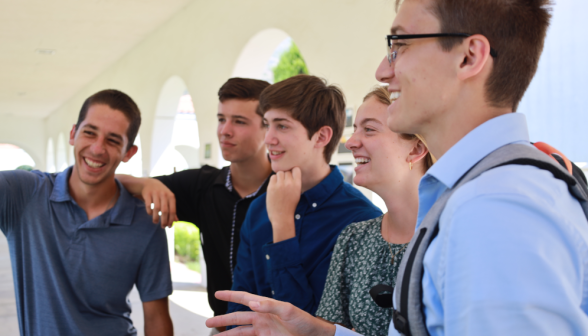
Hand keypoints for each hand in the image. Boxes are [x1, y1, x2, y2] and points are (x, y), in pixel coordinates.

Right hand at [143, 179, 177, 227]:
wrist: (150, 183)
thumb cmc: (162, 194)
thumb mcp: (169, 199)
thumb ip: (172, 209)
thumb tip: (176, 221)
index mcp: (171, 196)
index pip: (172, 210)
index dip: (171, 220)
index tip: (169, 226)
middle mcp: (164, 194)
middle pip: (165, 211)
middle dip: (164, 220)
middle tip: (163, 227)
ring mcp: (155, 193)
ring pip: (156, 208)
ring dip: (156, 217)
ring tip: (155, 222)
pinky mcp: (147, 194)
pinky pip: (148, 205)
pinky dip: (149, 211)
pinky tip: (150, 214)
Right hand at [206, 291, 335, 335]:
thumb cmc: (304, 321)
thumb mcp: (288, 310)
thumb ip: (270, 305)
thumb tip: (252, 302)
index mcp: (265, 306)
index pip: (244, 298)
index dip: (231, 295)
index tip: (217, 293)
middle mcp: (261, 317)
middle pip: (237, 318)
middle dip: (222, 320)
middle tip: (207, 322)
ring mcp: (263, 329)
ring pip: (240, 332)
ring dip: (228, 334)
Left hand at [266, 168, 301, 242]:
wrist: (282, 216)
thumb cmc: (290, 206)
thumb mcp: (297, 194)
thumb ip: (294, 183)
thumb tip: (290, 172)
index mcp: (297, 185)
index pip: (296, 169)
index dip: (293, 171)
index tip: (292, 176)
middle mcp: (289, 183)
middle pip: (287, 171)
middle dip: (286, 175)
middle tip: (284, 183)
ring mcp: (279, 185)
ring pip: (279, 173)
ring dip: (279, 177)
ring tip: (279, 185)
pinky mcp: (271, 187)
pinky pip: (272, 177)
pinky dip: (273, 180)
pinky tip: (275, 186)